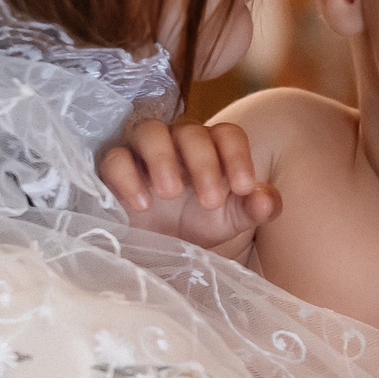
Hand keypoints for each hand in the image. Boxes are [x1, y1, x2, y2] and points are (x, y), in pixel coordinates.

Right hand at [96, 119, 279, 255]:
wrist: (154, 247)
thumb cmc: (195, 224)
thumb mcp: (229, 221)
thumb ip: (255, 208)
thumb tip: (266, 199)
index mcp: (210, 149)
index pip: (227, 133)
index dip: (237, 155)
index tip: (242, 188)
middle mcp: (176, 142)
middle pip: (190, 129)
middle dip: (203, 162)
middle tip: (210, 201)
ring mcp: (142, 152)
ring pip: (149, 131)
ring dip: (163, 158)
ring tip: (172, 193)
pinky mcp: (112, 169)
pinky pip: (114, 157)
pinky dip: (127, 176)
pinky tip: (142, 204)